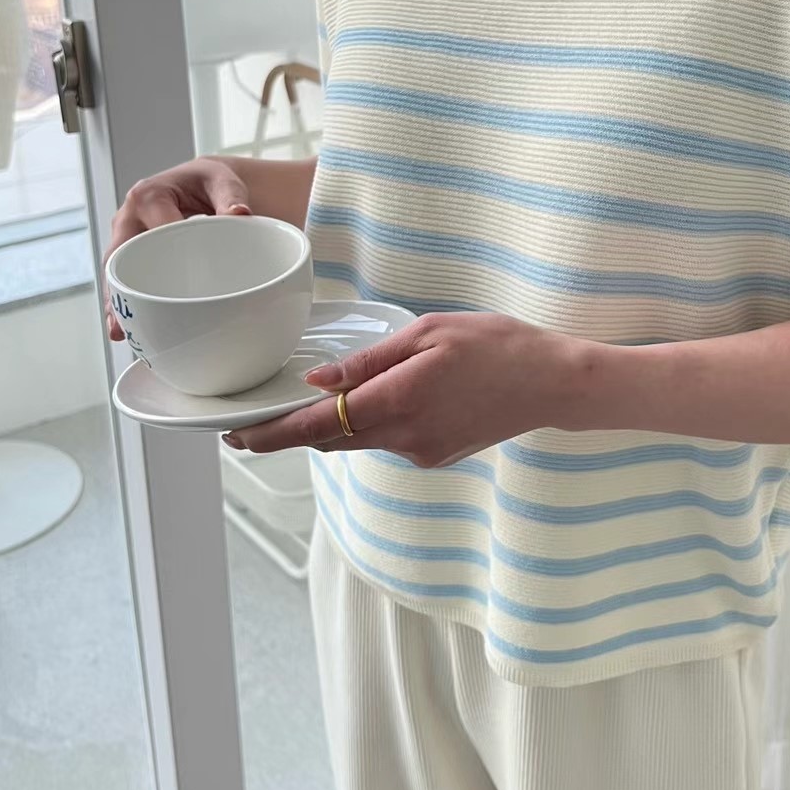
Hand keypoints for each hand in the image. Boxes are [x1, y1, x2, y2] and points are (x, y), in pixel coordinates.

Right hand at [103, 157, 251, 339]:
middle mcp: (131, 216)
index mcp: (149, 195)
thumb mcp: (223, 183)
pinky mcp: (134, 253)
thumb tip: (240, 214)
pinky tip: (128, 327)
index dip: (166, 251)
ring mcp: (128, 237)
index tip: (179, 276)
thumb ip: (231, 198)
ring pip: (116, 271)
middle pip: (120, 254)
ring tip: (120, 330)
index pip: (154, 227)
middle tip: (127, 315)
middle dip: (122, 284)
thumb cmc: (209, 182)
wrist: (203, 183)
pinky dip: (125, 301)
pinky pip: (125, 278)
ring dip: (117, 300)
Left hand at [225, 312, 588, 466]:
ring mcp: (421, 453)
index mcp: (398, 400)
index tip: (237, 437)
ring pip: (357, 443)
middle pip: (329, 441)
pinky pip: (386, 443)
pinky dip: (368, 427)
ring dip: (329, 429)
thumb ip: (369, 359)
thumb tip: (318, 381)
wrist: (552, 382)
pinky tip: (376, 403)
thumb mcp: (429, 332)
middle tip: (253, 423)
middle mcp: (404, 437)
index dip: (272, 436)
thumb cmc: (496, 345)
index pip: (317, 426)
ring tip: (307, 406)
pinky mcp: (435, 457)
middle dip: (289, 435)